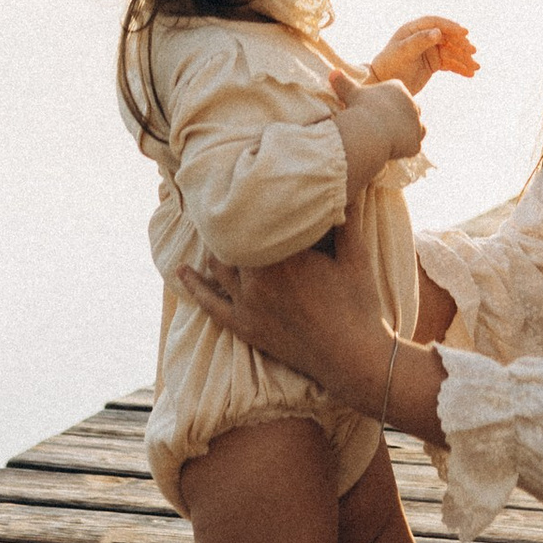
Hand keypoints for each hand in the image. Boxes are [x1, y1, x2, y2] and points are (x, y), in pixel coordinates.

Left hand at [177, 199, 393, 411]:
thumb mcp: (356, 256)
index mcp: (286, 255)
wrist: (354, 357)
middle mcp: (260, 278)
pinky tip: (181, 271)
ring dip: (215, 246)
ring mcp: (249, 305)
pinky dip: (195, 286)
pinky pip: (211, 305)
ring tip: (213, 226)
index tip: (250, 186)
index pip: (257, 219)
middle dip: (233, 222)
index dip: (254, 202)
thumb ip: (345, 220)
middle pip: (233, 239)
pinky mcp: (246, 327)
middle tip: (230, 201)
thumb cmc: (360, 305)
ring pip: (219, 265)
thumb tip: (339, 185)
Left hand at [369, 13, 477, 91]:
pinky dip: (460, 67)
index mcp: (413, 29)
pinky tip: (470, 74)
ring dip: (464, 58)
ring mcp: (429, 50)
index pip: (436, 23)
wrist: (384, 84)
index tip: (465, 32)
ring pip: (451, 52)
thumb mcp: (404, 52)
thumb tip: (438, 32)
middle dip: (461, 44)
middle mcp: (423, 37)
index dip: (451, 26)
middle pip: (447, 37)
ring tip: (475, 67)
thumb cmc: (390, 65)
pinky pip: (450, 63)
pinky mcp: (433, 63)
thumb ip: (420, 41)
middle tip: (472, 52)